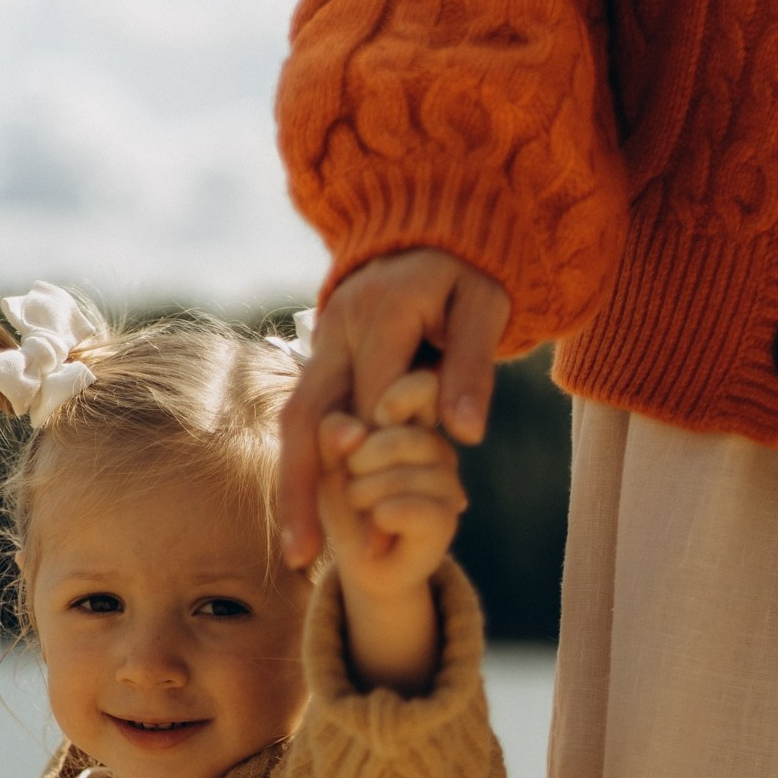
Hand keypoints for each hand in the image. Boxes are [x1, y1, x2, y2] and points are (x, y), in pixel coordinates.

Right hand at [278, 246, 508, 567]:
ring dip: (292, 487)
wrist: (429, 221)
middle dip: (303, 490)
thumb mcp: (485, 306)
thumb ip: (471, 368)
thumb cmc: (469, 267)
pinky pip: (305, 416)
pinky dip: (304, 467)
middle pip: (309, 419)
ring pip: (295, 422)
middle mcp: (337, 330)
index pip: (375, 403)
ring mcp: (322, 343)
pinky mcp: (321, 357)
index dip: (378, 465)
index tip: (386, 524)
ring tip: (296, 553)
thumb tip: (464, 435)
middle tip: (302, 556)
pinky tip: (305, 517)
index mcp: (382, 315)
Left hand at [318, 369, 466, 595]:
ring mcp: (446, 481)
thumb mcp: (325, 461)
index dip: (399, 398)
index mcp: (412, 419)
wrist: (363, 564)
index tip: (376, 419)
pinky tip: (380, 526)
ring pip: (397, 476)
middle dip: (356, 466)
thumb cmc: (344, 501)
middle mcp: (436, 444)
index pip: (421, 386)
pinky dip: (377, 519)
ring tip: (366, 510)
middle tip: (355, 488)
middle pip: (395, 437)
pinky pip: (402, 508)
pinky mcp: (445, 518)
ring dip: (361, 497)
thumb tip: (356, 433)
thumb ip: (331, 435)